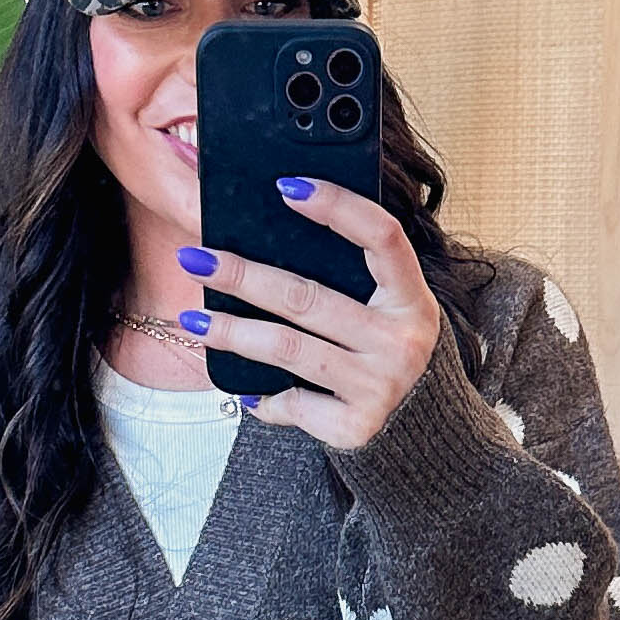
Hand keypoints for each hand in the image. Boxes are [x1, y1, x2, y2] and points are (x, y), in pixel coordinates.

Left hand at [175, 185, 440, 447]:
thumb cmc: (390, 355)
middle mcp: (401, 341)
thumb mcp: (391, 312)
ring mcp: (379, 385)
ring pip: (288, 348)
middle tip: (197, 258)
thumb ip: (356, 280)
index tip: (286, 186)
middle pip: (308, 297)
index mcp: (412, 299)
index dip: (338, 207)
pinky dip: (264, 398)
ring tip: (193, 319)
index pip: (382, 237)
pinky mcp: (356, 426)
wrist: (426, 433)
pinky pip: (293, 403)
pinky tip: (243, 388)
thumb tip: (274, 239)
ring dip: (233, 332)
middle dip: (244, 276)